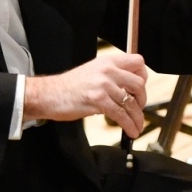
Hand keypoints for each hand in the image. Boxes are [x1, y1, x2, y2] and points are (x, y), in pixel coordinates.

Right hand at [24, 53, 147, 137]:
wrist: (48, 94)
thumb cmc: (70, 86)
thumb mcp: (93, 71)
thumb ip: (112, 75)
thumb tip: (131, 90)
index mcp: (108, 61)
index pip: (138, 62)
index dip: (143, 76)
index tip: (140, 89)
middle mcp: (108, 70)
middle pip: (139, 84)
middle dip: (142, 100)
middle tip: (138, 109)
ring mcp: (103, 85)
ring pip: (131, 102)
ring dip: (137, 118)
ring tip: (137, 126)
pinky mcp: (98, 100)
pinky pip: (120, 114)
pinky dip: (128, 125)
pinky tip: (130, 131)